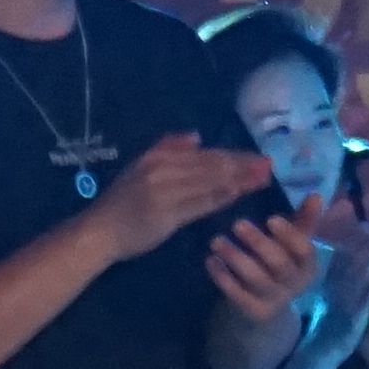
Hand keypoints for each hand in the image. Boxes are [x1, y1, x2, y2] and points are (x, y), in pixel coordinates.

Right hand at [96, 134, 278, 256]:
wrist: (98, 231)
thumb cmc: (121, 202)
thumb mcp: (139, 167)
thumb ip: (166, 148)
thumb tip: (196, 137)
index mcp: (158, 156)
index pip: (205, 154)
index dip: (234, 155)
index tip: (258, 157)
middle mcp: (163, 169)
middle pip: (212, 165)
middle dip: (244, 165)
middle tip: (270, 167)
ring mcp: (165, 192)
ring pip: (210, 182)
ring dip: (239, 180)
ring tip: (262, 180)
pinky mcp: (166, 215)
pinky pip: (201, 204)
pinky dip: (222, 197)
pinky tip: (239, 195)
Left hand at [203, 186, 353, 330]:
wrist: (267, 307)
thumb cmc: (280, 265)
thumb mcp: (291, 245)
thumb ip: (303, 220)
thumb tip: (315, 195)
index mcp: (309, 266)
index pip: (304, 250)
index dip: (289, 235)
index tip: (270, 218)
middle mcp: (295, 284)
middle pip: (279, 263)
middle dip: (258, 242)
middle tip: (237, 223)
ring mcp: (274, 300)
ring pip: (255, 278)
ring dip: (235, 257)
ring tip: (216, 240)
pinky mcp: (253, 311)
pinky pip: (236, 294)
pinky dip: (222, 276)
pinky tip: (211, 260)